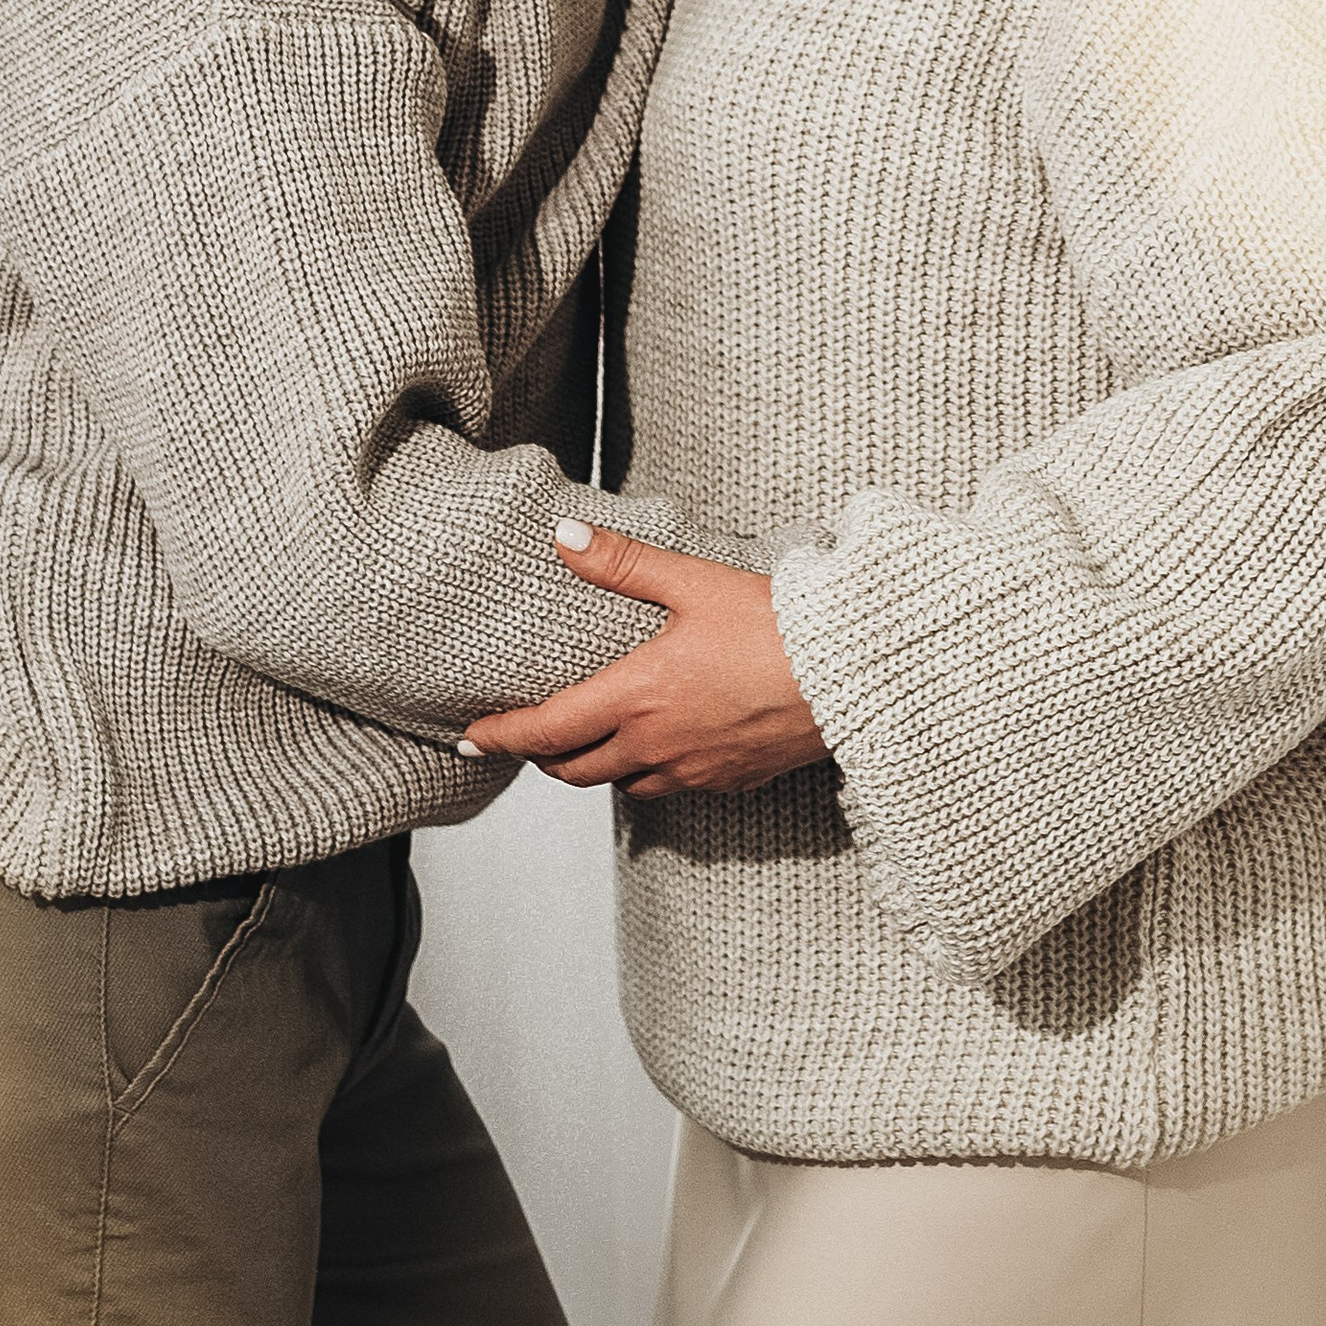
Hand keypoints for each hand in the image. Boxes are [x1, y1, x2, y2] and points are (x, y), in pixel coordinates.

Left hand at [458, 523, 830, 798]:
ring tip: (591, 737)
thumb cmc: (779, 625)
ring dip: (596, 766)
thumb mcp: (695, 582)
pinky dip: (648, 771)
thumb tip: (564, 537)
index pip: (547, 730)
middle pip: (574, 770)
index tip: (470, 738)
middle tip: (527, 736)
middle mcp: (657, 745)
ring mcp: (694, 770)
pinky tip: (661, 743)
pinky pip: (670, 788)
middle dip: (543, 756)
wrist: (856, 676)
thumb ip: (623, 562)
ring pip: (621, 784)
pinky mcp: (729, 781)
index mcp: (638, 696)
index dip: (501, 737)